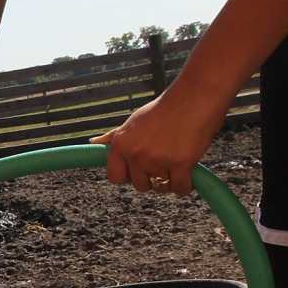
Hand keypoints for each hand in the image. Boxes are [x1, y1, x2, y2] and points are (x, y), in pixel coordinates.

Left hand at [92, 72, 233, 196]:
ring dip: (170, 180)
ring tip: (176, 160)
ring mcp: (157, 160)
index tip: (138, 170)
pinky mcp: (180, 164)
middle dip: (152, 178)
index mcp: (121, 144)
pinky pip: (180, 188)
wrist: (194, 98)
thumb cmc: (165, 109)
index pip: (115, 177)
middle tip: (164, 161)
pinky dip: (186, 184)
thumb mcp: (133, 121)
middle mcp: (135, 154)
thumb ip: (114, 136)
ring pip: (161, 188)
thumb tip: (93, 142)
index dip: (128, 176)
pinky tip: (188, 170)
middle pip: (140, 185)